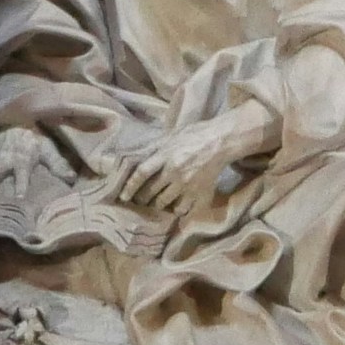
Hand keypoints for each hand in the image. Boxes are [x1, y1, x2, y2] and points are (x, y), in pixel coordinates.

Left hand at [110, 108, 264, 213]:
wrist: (221, 141)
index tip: (124, 196)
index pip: (141, 173)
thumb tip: (135, 156)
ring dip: (157, 205)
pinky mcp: (199, 193)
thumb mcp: (171, 135)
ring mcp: (187, 185)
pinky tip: (175, 207)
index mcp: (165, 155)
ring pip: (164, 203)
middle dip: (142, 198)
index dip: (130, 186)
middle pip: (150, 192)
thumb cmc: (195, 135)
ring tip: (155, 203)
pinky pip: (183, 209)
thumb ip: (154, 148)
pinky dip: (176, 210)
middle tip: (139, 200)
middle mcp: (174, 172)